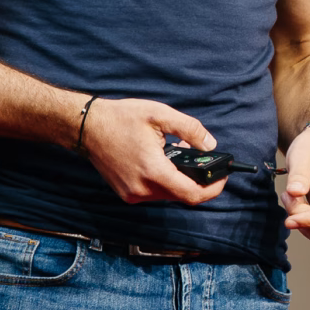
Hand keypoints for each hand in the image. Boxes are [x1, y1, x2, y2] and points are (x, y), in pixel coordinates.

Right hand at [79, 97, 227, 205]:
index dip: (213, 189)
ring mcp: (132, 194)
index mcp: (153, 171)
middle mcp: (142, 189)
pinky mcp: (126, 193)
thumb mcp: (161, 115)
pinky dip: (164, 180)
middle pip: (182, 195)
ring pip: (168, 194)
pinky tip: (162, 160)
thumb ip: (190, 129)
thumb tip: (210, 145)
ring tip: (178, 153)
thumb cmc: (121, 119)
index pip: (192, 194)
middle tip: (200, 159)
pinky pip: (154, 192)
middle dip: (197, 179)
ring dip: (179, 178)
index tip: (223, 178)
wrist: (86, 127)